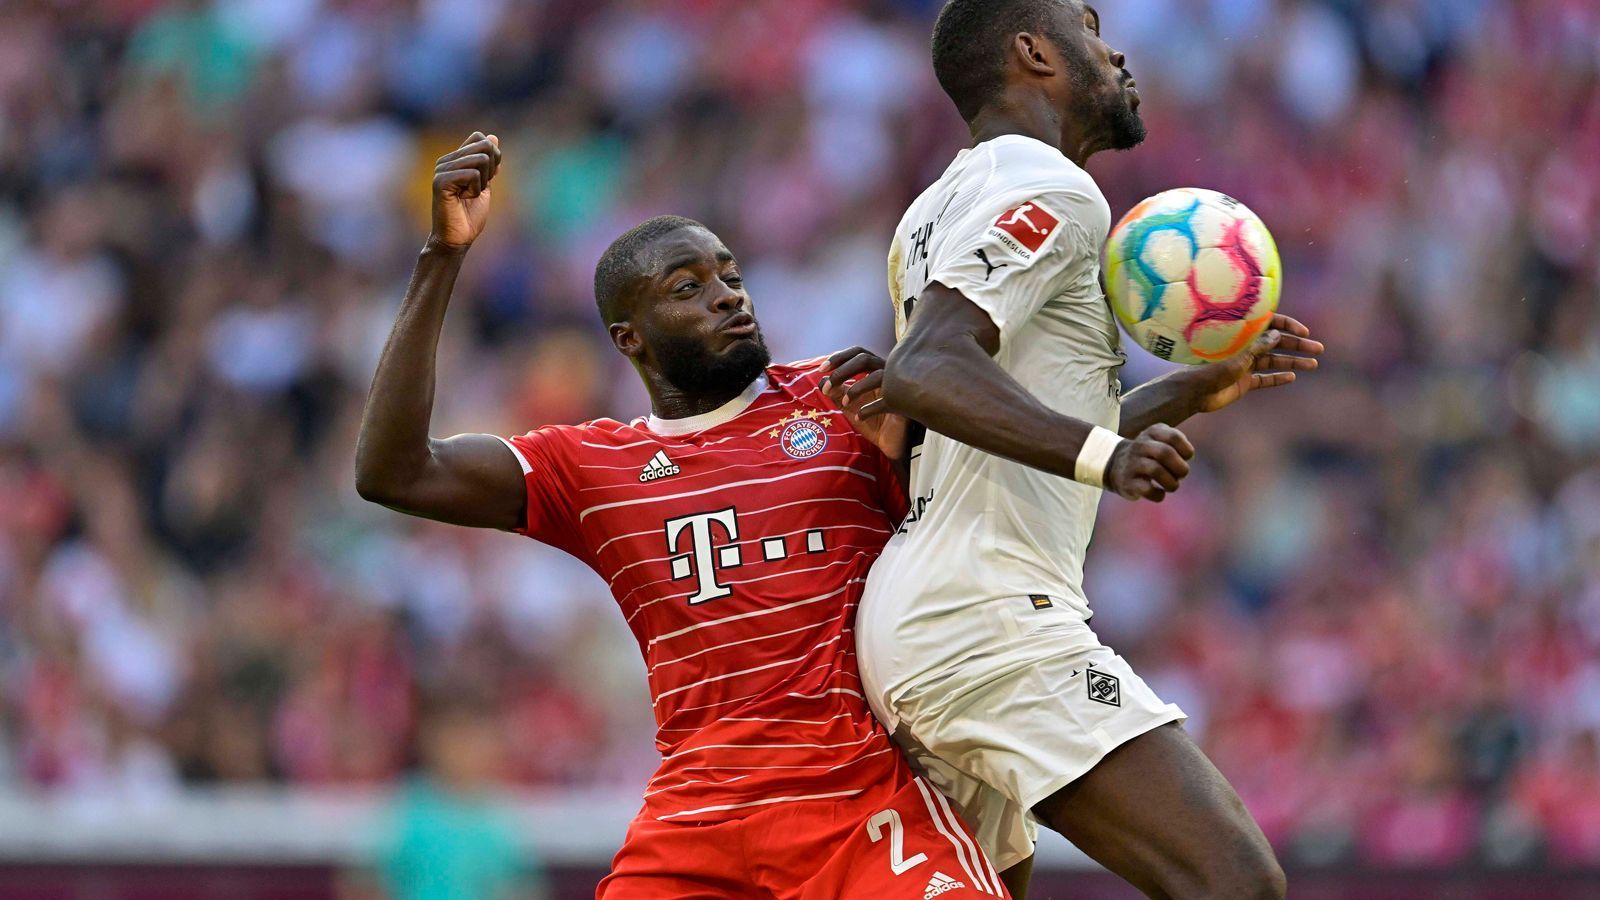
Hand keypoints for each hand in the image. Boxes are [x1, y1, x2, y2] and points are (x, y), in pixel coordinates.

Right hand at [430, 132, 501, 248]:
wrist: (458, 238)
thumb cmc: (470, 215)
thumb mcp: (485, 184)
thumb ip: (489, 162)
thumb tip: (493, 137)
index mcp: (455, 159)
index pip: (480, 138)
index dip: (493, 156)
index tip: (487, 178)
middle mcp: (445, 160)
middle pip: (484, 147)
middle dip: (490, 171)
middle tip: (477, 189)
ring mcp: (441, 169)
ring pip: (481, 160)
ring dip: (482, 183)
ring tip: (468, 195)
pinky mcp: (440, 181)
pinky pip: (472, 174)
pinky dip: (475, 190)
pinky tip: (463, 199)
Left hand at [821, 347, 908, 461]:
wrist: (890, 441)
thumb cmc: (871, 418)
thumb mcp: (848, 404)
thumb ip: (836, 391)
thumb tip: (821, 381)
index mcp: (875, 369)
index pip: (858, 352)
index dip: (839, 357)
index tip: (822, 369)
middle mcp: (887, 373)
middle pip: (865, 359)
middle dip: (843, 371)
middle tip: (828, 386)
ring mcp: (896, 387)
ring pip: (878, 375)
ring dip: (856, 389)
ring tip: (844, 403)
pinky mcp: (902, 405)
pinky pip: (886, 401)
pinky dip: (868, 409)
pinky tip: (859, 418)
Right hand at [1104, 424, 1193, 501]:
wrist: (1115, 464)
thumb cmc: (1149, 455)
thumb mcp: (1161, 440)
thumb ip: (1179, 445)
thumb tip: (1185, 463)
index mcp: (1152, 433)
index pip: (1174, 437)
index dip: (1186, 451)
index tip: (1184, 458)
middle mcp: (1140, 445)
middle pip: (1166, 453)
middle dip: (1181, 468)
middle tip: (1181, 475)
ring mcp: (1132, 463)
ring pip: (1155, 470)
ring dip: (1171, 483)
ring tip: (1172, 486)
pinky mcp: (1127, 482)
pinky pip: (1146, 489)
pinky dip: (1158, 495)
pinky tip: (1160, 493)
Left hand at [1183, 314, 1323, 413]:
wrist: (1191, 393)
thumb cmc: (1208, 369)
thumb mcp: (1236, 356)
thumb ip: (1257, 347)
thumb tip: (1277, 334)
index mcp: (1241, 335)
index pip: (1269, 324)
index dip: (1288, 326)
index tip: (1304, 333)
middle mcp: (1244, 348)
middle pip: (1276, 343)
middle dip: (1298, 345)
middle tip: (1318, 348)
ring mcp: (1245, 365)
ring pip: (1274, 361)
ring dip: (1293, 362)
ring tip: (1313, 364)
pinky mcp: (1243, 382)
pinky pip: (1265, 378)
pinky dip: (1278, 378)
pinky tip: (1292, 377)